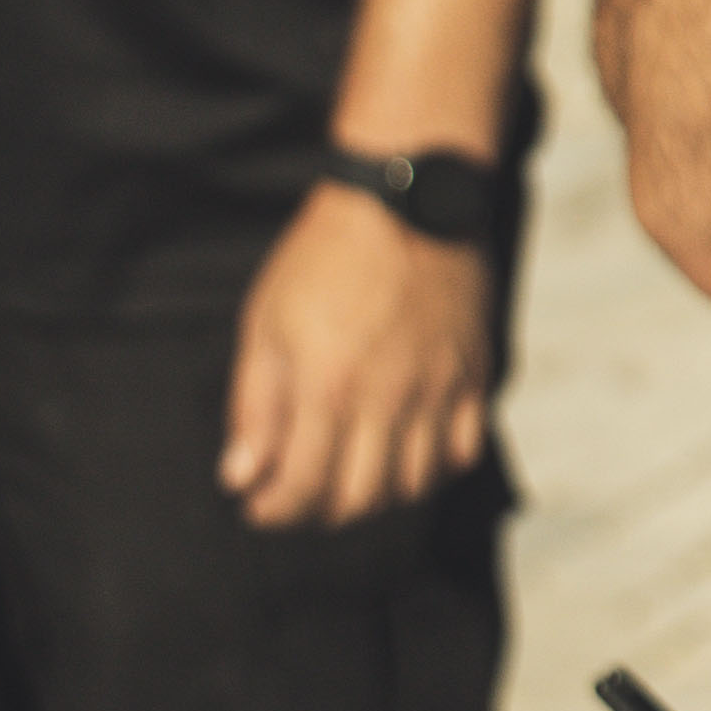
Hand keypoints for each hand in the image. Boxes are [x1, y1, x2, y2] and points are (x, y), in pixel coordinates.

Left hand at [219, 183, 494, 526]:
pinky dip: (433, 469)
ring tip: (348, 476)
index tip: (257, 505)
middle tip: (298, 496)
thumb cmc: (325, 255)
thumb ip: (254, 405)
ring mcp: (435, 390)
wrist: (406, 198)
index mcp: (326, 386)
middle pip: (358, 500)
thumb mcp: (266, 322)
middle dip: (318, 512)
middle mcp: (386, 399)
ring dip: (375, 497)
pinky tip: (405, 454)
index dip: (272, 510)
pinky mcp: (470, 375)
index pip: (299, 486)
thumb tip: (239, 474)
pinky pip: (461, 451)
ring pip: (412, 485)